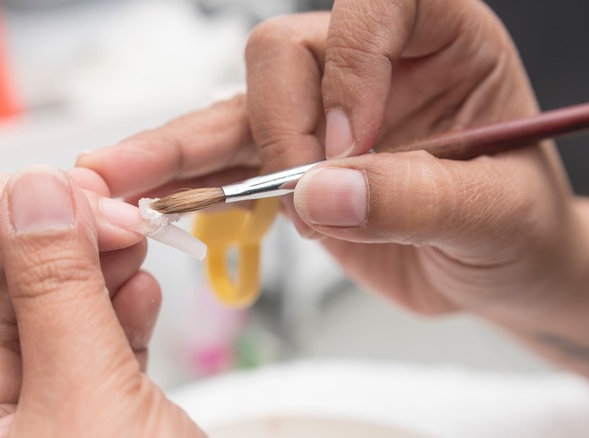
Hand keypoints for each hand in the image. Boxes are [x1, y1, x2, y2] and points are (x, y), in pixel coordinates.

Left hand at [0, 165, 203, 436]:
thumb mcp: (83, 395)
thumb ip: (57, 290)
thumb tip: (37, 199)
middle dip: (46, 260)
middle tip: (82, 209)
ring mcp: (44, 437)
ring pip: (53, 339)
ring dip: (95, 283)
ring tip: (126, 239)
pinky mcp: (100, 432)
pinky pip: (96, 364)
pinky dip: (122, 322)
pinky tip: (141, 289)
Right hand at [77, 1, 588, 374]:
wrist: (494, 273)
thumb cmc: (516, 229)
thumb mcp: (494, 214)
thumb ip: (414, 197)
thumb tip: (319, 189)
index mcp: (439, 39)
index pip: (376, 4)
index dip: (351, 63)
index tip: (354, 142)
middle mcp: (367, 66)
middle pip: (283, 53)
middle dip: (276, 124)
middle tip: (292, 191)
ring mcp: (319, 116)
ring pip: (234, 110)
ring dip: (175, 148)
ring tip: (113, 177)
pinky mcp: (287, 166)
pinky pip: (224, 165)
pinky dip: (186, 185)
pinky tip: (142, 198)